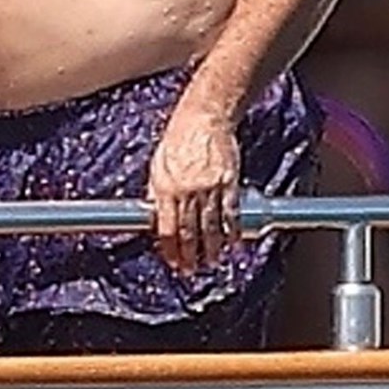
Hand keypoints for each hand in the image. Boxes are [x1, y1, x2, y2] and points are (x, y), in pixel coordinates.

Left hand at [148, 105, 240, 273]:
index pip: (168, 229)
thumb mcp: (158, 165)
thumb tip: (156, 218)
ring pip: (211, 228)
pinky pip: (231, 214)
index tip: (173, 262)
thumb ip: (156, 193)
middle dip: (190, 256)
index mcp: (166, 188)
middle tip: (191, 270)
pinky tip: (232, 242)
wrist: (204, 118)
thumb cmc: (178, 138)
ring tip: (211, 261)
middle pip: (189, 232)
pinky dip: (232, 231)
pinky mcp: (228, 183)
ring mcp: (210, 188)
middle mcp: (188, 191)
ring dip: (212, 249)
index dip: (170, 250)